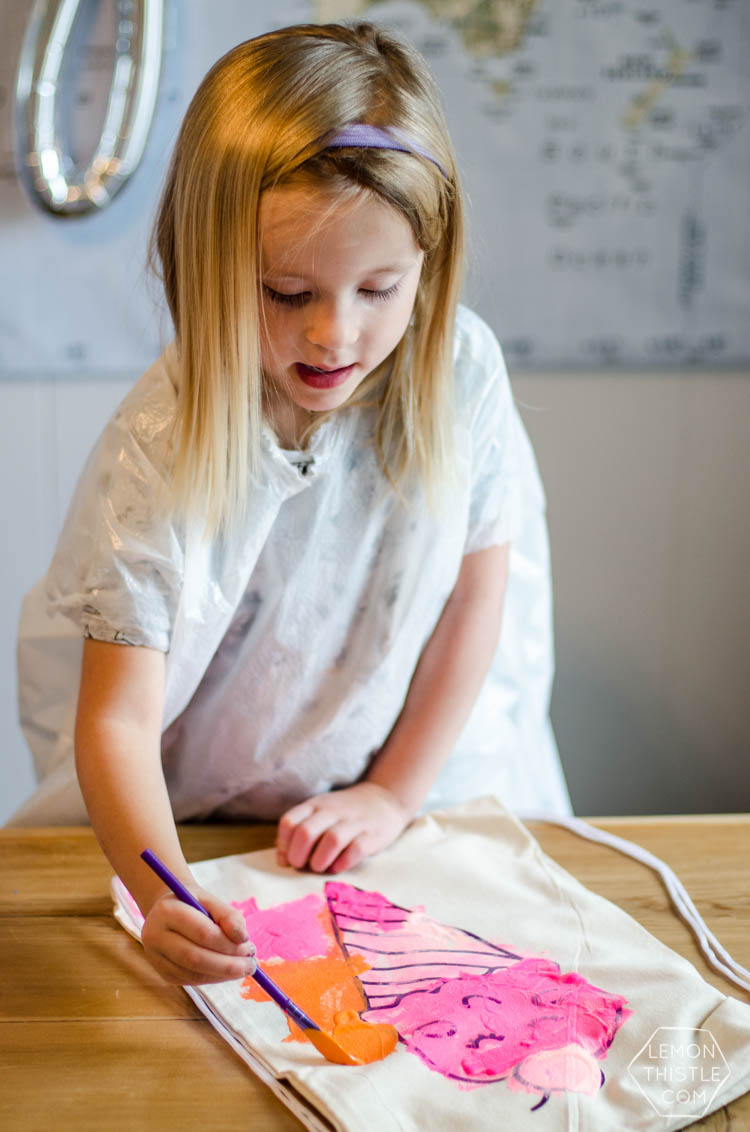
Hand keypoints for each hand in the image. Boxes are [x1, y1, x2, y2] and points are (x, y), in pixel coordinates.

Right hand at [140, 886, 256, 984]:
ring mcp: (155, 957)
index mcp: (166, 911)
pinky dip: (214, 978)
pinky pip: (191, 980)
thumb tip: (242, 939)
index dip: (228, 943)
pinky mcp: (163, 973)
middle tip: (251, 964)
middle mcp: (154, 936)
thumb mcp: (211, 900)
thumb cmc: (194, 904)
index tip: (250, 945)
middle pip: (195, 957)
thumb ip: (228, 915)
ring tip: (244, 967)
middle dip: (228, 964)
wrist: (168, 911)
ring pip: (193, 973)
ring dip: (223, 974)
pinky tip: (228, 971)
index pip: (202, 932)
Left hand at [276, 782, 410, 873]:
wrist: (384, 801)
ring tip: (319, 867)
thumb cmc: (344, 814)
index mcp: (316, 805)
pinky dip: (342, 864)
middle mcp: (333, 811)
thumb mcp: (320, 813)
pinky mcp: (372, 835)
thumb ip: (299, 832)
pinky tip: (338, 867)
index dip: (283, 844)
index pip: (289, 822)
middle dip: (298, 855)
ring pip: (331, 840)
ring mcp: (354, 822)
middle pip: (306, 832)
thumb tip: (282, 860)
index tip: (288, 858)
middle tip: (301, 866)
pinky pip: (355, 851)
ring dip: (319, 861)